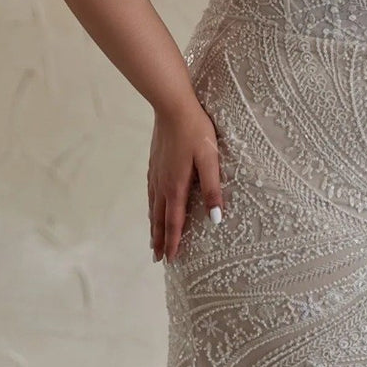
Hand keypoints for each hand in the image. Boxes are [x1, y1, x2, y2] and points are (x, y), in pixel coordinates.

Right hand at [148, 104, 224, 263]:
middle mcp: (162, 184)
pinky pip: (151, 193)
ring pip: (153, 207)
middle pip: (159, 219)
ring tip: (153, 240)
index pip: (174, 222)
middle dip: (160, 240)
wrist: (172, 106)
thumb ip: (213, 189)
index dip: (174, 242)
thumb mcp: (210, 159)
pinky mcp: (154, 163)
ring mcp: (155, 173)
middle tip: (158, 259)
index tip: (171, 260)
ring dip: (153, 226)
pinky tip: (152, 206)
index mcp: (176, 186)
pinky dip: (151, 207)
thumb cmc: (195, 131)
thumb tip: (215, 219)